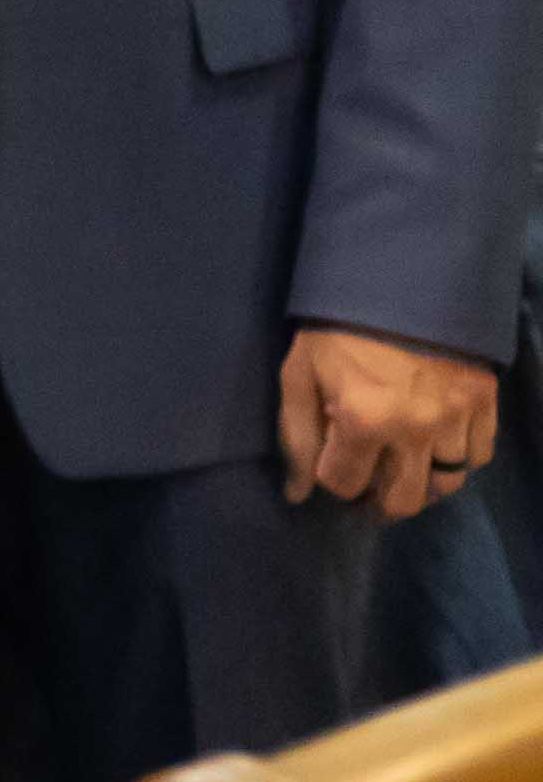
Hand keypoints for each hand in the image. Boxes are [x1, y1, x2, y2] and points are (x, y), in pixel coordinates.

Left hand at [282, 326, 502, 521]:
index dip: (332, 478)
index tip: (331, 461)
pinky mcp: (485, 401)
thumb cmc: (335, 327)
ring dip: (421, 482)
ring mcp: (456, 416)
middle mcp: (416, 427)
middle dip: (379, 501)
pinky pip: (479, 455)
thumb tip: (296, 494)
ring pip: (446, 483)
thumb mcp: (299, 375)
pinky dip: (458, 458)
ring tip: (401, 467)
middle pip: (404, 501)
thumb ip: (297, 437)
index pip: (344, 485)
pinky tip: (435, 444)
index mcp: (363, 420)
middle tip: (369, 488)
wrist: (398, 280)